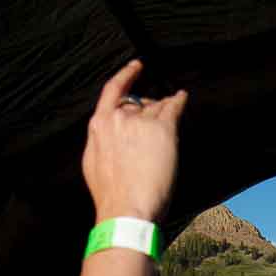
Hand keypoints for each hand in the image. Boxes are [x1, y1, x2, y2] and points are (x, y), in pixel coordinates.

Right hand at [84, 60, 183, 223]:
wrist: (126, 209)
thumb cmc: (111, 195)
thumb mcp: (93, 164)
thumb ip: (101, 141)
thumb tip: (108, 134)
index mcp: (99, 126)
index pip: (112, 92)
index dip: (126, 76)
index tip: (135, 67)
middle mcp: (119, 118)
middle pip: (138, 102)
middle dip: (147, 108)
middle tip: (156, 116)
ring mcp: (141, 122)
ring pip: (157, 107)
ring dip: (164, 109)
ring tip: (173, 106)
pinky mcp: (162, 129)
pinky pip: (173, 108)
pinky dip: (179, 101)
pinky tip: (182, 98)